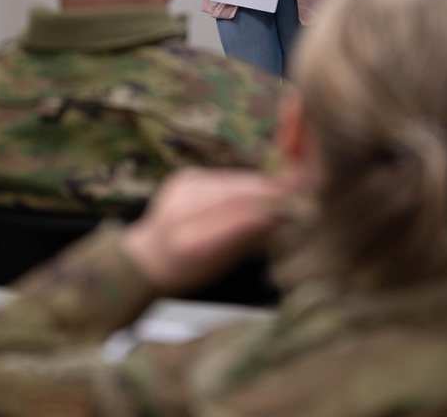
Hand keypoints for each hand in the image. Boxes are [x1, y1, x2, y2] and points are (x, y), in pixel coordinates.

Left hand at [121, 168, 294, 294]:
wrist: (148, 255)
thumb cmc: (188, 269)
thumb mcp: (220, 263)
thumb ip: (248, 237)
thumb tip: (281, 214)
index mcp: (192, 243)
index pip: (238, 218)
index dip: (269, 208)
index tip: (294, 205)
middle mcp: (181, 211)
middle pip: (237, 195)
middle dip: (270, 192)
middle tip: (298, 190)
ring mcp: (180, 190)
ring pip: (232, 183)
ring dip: (259, 186)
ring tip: (283, 189)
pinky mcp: (182, 177)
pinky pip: (222, 178)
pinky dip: (242, 183)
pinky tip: (255, 189)